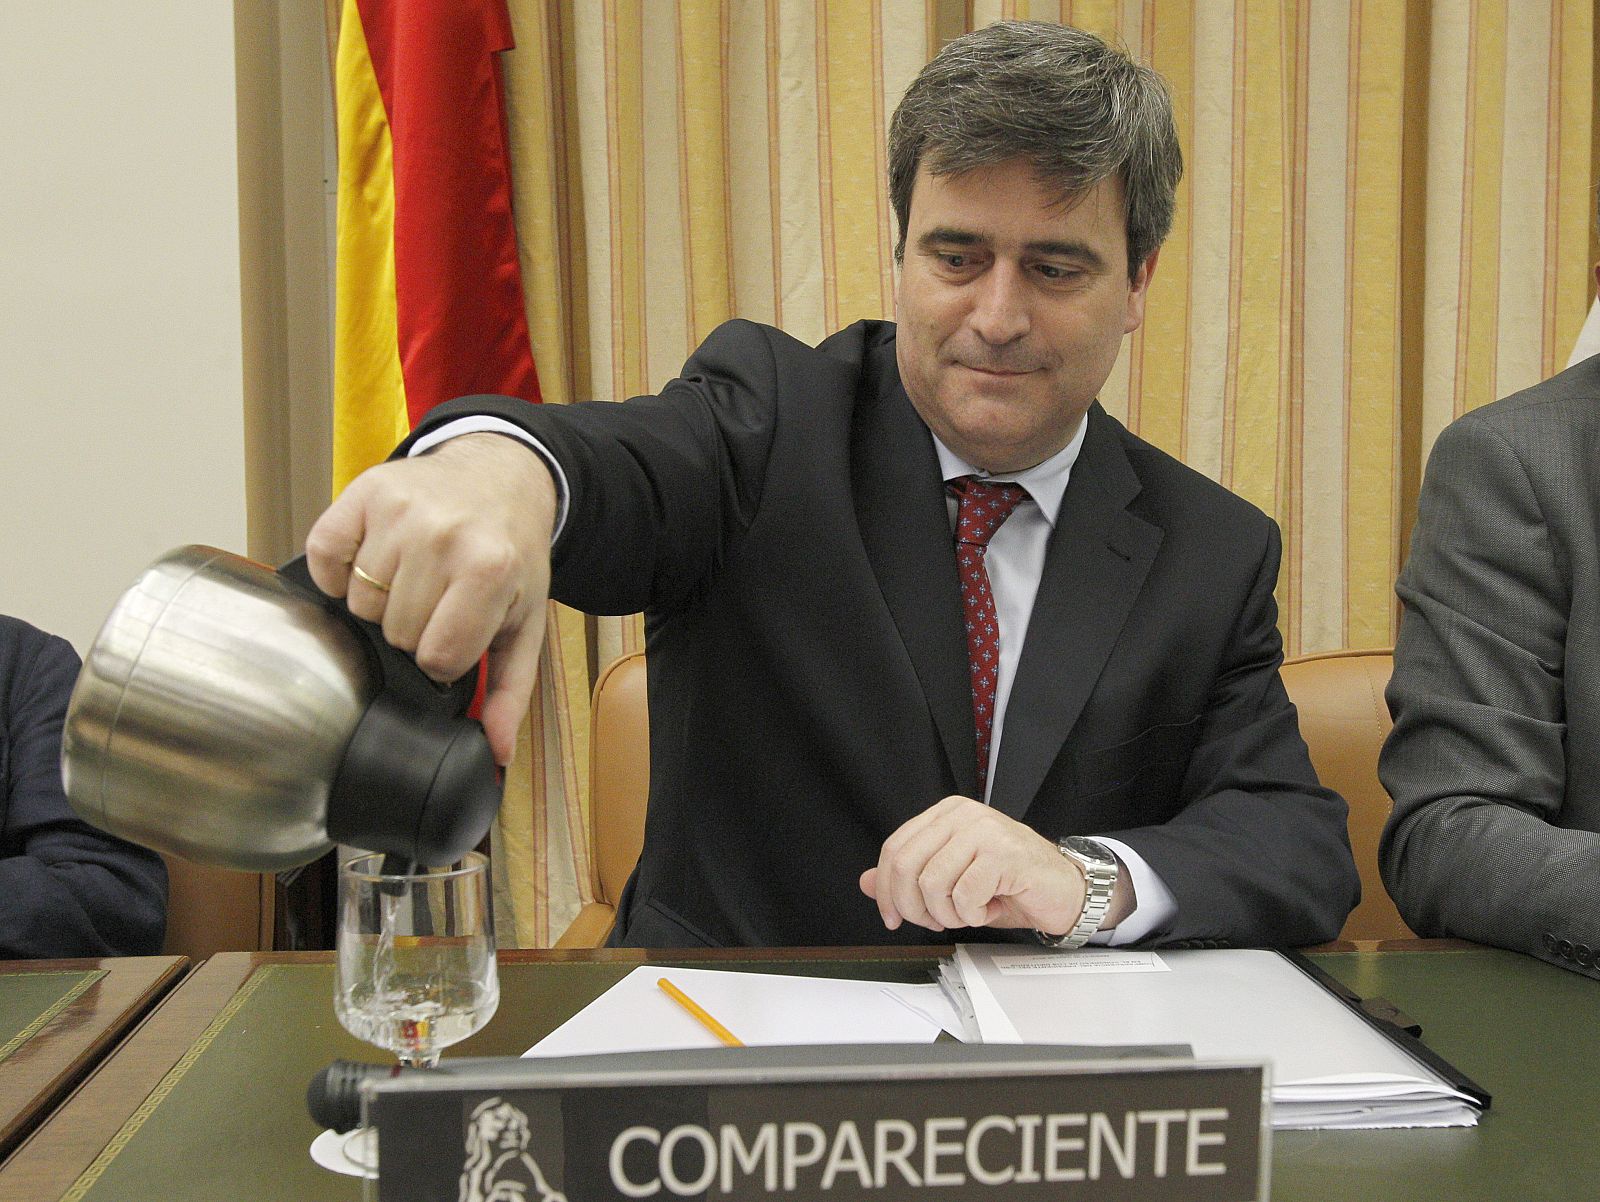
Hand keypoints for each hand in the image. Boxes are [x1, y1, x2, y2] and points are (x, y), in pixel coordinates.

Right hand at [304, 434, 558, 765]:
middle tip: (438, 600)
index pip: (436, 657)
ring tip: (412, 577)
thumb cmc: (510, 552)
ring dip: (379, 602)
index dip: (443, 657)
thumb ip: (510, 689)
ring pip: (357, 604)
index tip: (455, 634)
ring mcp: (401, 510)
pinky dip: (338, 571)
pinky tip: (372, 561)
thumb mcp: (524, 620)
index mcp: (489, 570)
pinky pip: (323, 557)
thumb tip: (496, 749)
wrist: (501, 477)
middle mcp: (444, 536)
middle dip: (413, 629)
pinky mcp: (363, 491)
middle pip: (394, 633)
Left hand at [858, 797, 1092, 933]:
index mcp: (946, 814)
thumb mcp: (951, 882)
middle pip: (906, 865)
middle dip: (913, 907)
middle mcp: (963, 815)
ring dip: (947, 914)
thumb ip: (909, 878)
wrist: (1065, 889)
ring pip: (932, 883)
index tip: (892, 918)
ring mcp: (984, 830)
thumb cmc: (1010, 885)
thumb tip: (866, 883)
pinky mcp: (1003, 853)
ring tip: (969, 913)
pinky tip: (989, 908)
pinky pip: (964, 895)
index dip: (886, 889)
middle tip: (935, 922)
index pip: (894, 848)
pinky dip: (972, 915)